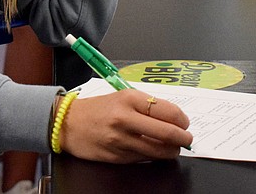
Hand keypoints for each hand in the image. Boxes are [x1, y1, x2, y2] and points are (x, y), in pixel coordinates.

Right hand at [59, 89, 192, 162]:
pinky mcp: (117, 157)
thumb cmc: (98, 108)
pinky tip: (153, 151)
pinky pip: (144, 159)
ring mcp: (121, 140)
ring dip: (171, 151)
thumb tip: (175, 120)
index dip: (183, 121)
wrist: (68, 122)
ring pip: (159, 151)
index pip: (169, 112)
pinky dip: (153, 156)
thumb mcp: (123, 97)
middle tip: (187, 139)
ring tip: (173, 148)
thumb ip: (148, 106)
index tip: (185, 123)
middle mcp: (125, 119)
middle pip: (168, 133)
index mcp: (130, 99)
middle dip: (183, 139)